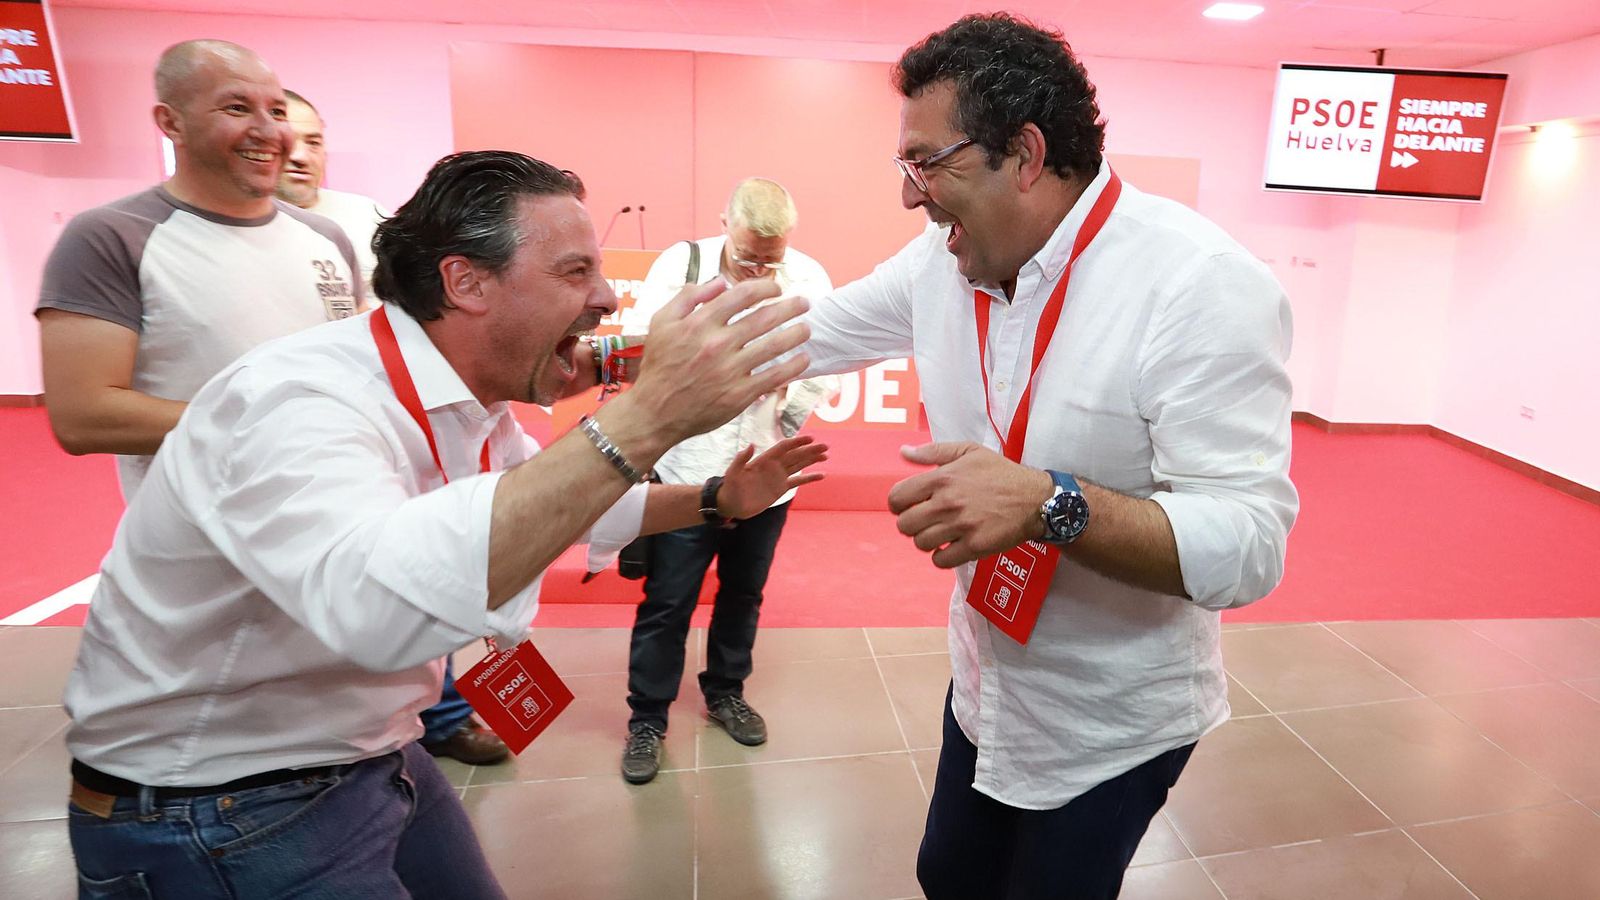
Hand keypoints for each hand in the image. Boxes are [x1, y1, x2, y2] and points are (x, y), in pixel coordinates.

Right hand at [628, 279, 810, 444]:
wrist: (654, 413)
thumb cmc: (658, 367)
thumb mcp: (661, 322)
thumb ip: (688, 297)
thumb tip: (720, 282)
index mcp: (700, 322)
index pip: (743, 295)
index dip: (766, 287)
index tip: (776, 288)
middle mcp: (718, 343)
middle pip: (765, 317)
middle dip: (791, 306)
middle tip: (804, 303)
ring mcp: (730, 370)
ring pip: (775, 345)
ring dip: (797, 334)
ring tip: (807, 329)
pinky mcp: (739, 395)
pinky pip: (774, 377)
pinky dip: (793, 367)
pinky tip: (803, 359)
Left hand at [717, 436, 828, 518]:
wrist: (732, 504)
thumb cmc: (730, 487)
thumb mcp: (732, 473)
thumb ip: (741, 459)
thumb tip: (751, 444)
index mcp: (764, 459)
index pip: (784, 447)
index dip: (797, 442)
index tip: (810, 438)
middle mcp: (774, 466)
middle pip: (795, 455)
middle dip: (810, 450)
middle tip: (825, 446)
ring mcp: (778, 476)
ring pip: (799, 465)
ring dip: (812, 459)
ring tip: (826, 455)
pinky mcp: (781, 488)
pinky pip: (798, 481)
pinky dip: (810, 478)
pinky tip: (821, 475)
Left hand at [887, 442, 1053, 568]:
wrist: (1035, 499)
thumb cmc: (1001, 473)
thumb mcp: (969, 451)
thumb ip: (932, 452)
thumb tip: (903, 452)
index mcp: (942, 478)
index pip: (897, 498)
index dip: (898, 504)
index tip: (907, 506)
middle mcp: (947, 503)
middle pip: (904, 525)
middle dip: (911, 524)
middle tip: (925, 521)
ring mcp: (961, 526)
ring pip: (921, 544)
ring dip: (927, 540)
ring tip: (940, 533)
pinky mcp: (974, 546)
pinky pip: (940, 561)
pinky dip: (941, 557)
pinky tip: (951, 546)